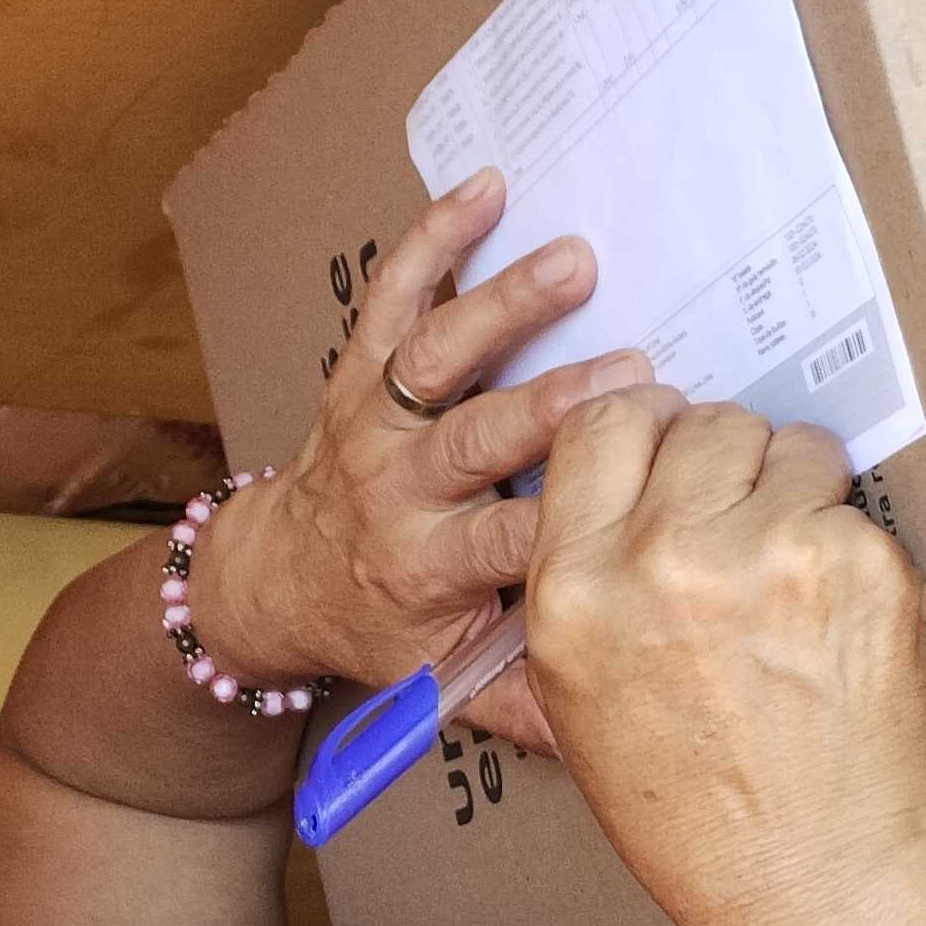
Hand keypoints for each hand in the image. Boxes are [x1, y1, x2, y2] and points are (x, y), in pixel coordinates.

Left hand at [193, 169, 644, 751]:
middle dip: (552, 406)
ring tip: (574, 261)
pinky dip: (433, 237)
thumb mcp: (445, 681)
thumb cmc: (380, 627)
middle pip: (476, 439)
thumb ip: (530, 699)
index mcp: (426, 567)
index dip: (576, 515)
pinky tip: (486, 188)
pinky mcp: (356, 367)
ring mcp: (371, 418)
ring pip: (435, 355)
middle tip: (632, 376)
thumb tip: (623, 737)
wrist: (274, 580)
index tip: (651, 489)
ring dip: (503, 305)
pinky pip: (391, 294)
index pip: (509, 543)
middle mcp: (396, 488)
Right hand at [520, 390, 925, 925]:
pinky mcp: (861, 562)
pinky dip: (850, 546)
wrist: (814, 883)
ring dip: (794, 490)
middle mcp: (661, 557)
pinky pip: (851, 503)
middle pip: (700, 422)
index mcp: (574, 588)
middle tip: (743, 529)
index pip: (600, 424)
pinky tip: (838, 620)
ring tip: (794, 576)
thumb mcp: (577, 697)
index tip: (670, 452)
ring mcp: (769, 551)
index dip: (644, 430)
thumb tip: (623, 478)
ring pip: (787, 444)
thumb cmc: (694, 811)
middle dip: (725, 464)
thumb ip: (586, 576)